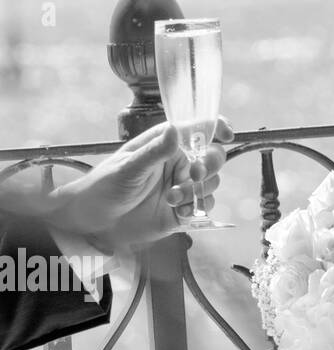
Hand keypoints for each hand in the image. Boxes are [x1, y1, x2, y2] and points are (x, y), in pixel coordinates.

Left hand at [51, 117, 234, 250]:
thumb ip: (155, 151)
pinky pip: (205, 206)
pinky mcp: (183, 209)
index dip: (217, 127)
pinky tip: (179, 211)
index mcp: (166, 144)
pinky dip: (197, 208)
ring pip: (212, 183)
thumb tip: (176, 129)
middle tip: (195, 175)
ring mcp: (183, 186)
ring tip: (172, 198)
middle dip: (210, 165)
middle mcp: (179, 162)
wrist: (93, 222)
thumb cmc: (104, 186)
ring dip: (198, 190)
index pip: (199, 129)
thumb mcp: (128, 167)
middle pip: (214, 157)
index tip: (225, 135)